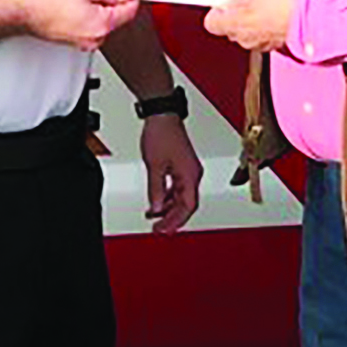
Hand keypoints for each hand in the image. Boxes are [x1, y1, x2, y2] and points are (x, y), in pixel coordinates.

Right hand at [19, 0, 140, 50]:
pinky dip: (87, 15)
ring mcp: (85, 42)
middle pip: (117, 18)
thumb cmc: (48, 2)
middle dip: (112, 2)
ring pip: (103, 22)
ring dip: (98, 8)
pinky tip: (74, 5)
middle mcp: (96, 38)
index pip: (129, 11)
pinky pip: (90, 26)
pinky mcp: (75, 41)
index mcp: (102, 26)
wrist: (25, 13)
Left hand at [139, 115, 202, 233]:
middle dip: (171, 218)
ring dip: (168, 208)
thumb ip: (156, 190)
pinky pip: (176, 187)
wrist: (162, 115)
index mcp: (190, 175)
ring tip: (154, 218)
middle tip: (158, 229)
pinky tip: (157, 202)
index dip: (176, 221)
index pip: (188, 206)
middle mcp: (192, 173)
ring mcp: (187, 169)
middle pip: (186, 204)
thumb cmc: (162, 134)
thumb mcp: (155, 166)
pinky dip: (167, 197)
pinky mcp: (180, 164)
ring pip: (180, 196)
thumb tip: (157, 208)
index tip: (165, 230)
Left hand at [204, 0, 295, 53]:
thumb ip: (236, 1)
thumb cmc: (282, 5)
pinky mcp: (275, 47)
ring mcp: (260, 46)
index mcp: (233, 25)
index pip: (211, 23)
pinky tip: (277, 17)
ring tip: (266, 7)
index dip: (217, 13)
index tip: (224, 4)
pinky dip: (268, 29)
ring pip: (248, 34)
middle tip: (248, 2)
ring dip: (254, 23)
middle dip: (237, 17)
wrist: (308, 19)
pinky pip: (265, 38)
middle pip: (230, 29)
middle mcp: (243, 40)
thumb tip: (229, 4)